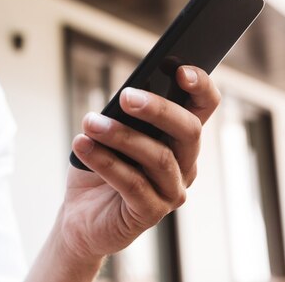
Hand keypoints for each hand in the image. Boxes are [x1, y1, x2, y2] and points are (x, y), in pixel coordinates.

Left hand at [58, 65, 220, 262]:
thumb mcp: (110, 131)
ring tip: (90, 122)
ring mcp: (171, 190)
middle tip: (125, 97)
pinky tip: (82, 145)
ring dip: (120, 135)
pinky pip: (132, 183)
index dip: (200, 86)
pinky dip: (105, 161)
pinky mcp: (151, 213)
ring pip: (158, 156)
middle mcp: (184, 163)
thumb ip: (124, 114)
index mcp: (178, 137)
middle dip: (158, 109)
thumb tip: (127, 95)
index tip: (179, 70)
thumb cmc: (99, 166)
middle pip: (189, 130)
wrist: (80, 215)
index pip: (204, 106)